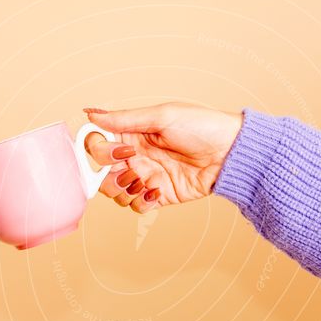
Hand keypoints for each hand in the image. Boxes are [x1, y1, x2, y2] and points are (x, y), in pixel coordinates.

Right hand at [81, 102, 242, 212]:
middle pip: (101, 174)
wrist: (229, 153)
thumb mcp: (162, 116)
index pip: (97, 144)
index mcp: (131, 134)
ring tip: (144, 182)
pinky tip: (157, 191)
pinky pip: (136, 206)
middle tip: (131, 169)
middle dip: (109, 176)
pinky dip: (141, 202)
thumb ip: (125, 119)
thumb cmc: (202, 126)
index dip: (99, 150)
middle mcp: (134, 156)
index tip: (118, 151)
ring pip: (115, 193)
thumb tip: (91, 114)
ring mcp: (145, 177)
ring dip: (123, 191)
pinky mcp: (158, 195)